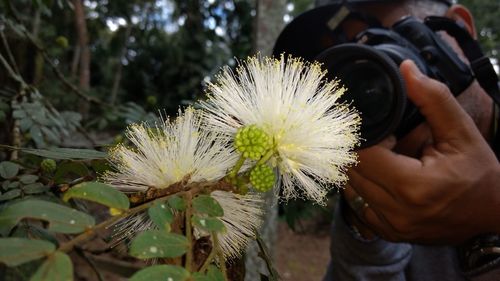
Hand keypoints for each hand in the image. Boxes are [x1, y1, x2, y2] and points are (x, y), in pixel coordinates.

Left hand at [348, 60, 499, 243]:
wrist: (493, 213)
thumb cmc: (480, 173)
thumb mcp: (461, 132)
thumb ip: (432, 99)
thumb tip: (406, 69)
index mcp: (412, 186)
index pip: (362, 155)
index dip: (365, 138)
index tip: (384, 131)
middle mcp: (397, 212)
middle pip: (352, 172)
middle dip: (361, 151)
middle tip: (384, 142)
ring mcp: (392, 227)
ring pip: (351, 189)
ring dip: (361, 169)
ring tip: (388, 159)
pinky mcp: (390, 234)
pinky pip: (359, 206)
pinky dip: (364, 189)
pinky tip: (384, 178)